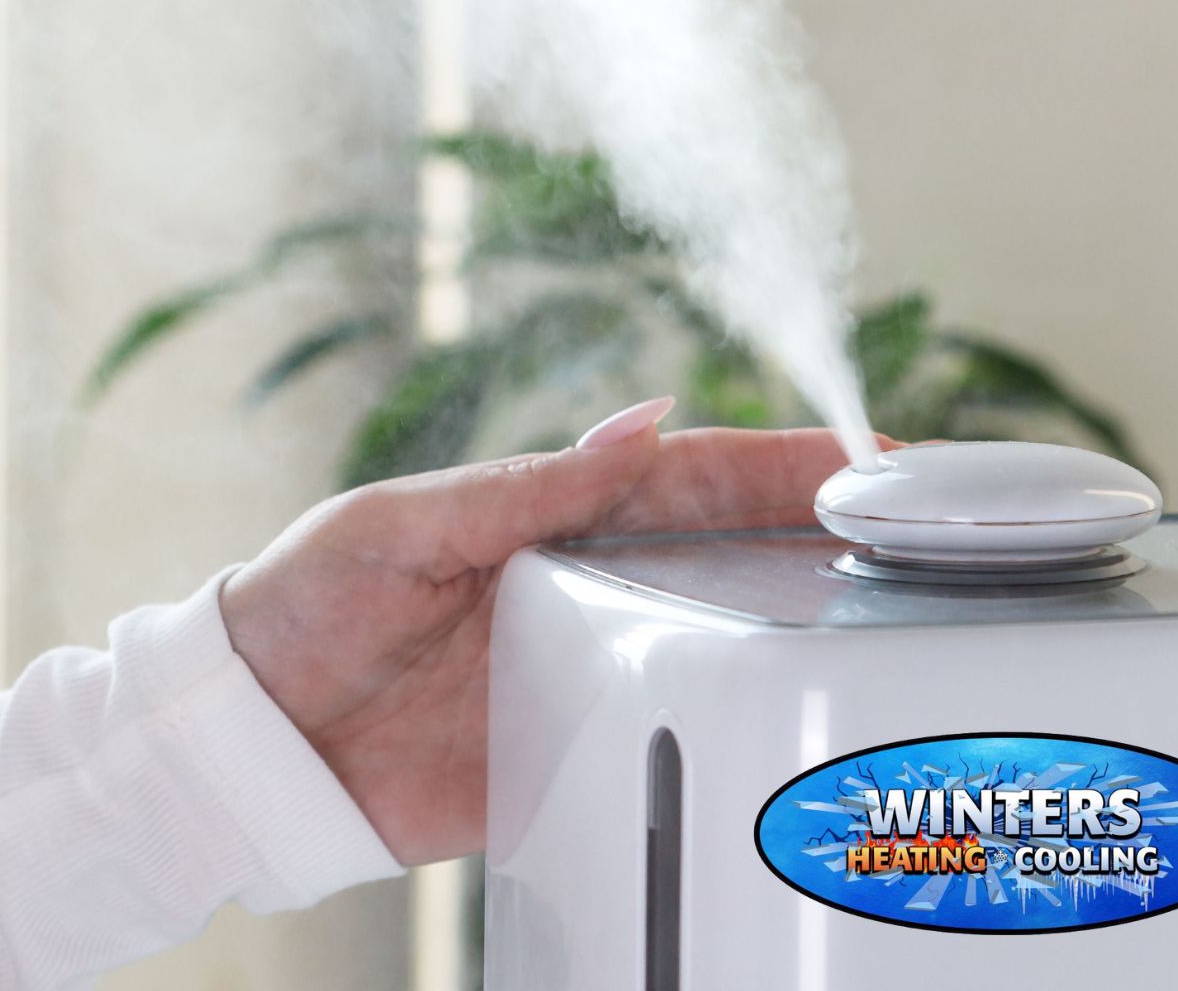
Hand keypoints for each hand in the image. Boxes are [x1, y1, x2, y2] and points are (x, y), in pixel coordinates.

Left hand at [218, 408, 901, 863]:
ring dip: (802, 618)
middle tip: (927, 525)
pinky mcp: (570, 756)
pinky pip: (668, 741)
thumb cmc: (311, 598)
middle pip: (728, 549)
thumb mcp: (408, 522)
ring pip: (717, 638)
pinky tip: (795, 722)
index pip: (689, 475)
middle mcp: (582, 584)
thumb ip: (529, 487)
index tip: (870, 447)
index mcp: (548, 512)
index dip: (780, 459)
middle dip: (825, 528)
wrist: (250, 737)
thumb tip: (642, 421)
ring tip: (902, 610)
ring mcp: (583, 669)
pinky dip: (732, 724)